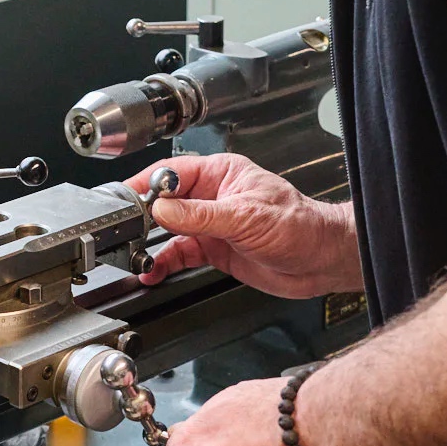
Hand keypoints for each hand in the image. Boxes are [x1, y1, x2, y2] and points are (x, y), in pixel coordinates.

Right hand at [127, 154, 360, 297]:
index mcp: (222, 174)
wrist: (322, 261)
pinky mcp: (215, 250)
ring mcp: (212, 225)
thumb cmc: (300, 225)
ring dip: (151, 243)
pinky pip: (181, 254)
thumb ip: (201, 215)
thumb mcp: (246, 217)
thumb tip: (163, 209)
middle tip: (124, 230)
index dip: (147, 184)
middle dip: (144, 216)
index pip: (173, 173)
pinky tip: (153, 272)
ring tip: (134, 255)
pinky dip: (164, 263)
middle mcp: (213, 197)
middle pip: (166, 201)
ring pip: (170, 230)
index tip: (126, 197)